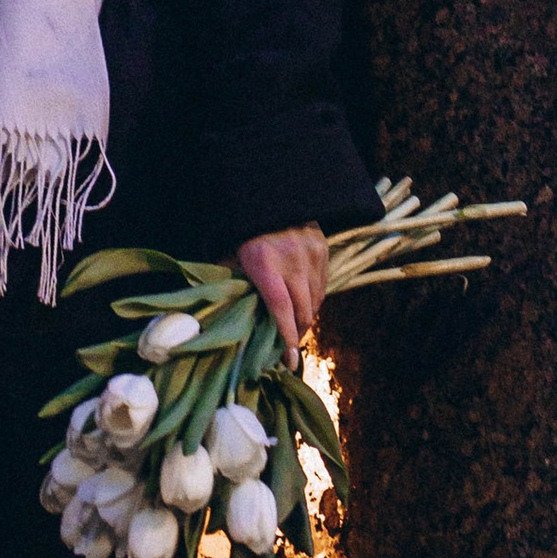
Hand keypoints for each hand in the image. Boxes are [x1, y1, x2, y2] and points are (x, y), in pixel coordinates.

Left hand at [238, 224, 326, 369]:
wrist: (268, 198)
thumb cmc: (244, 236)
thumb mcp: (233, 260)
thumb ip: (236, 289)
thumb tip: (234, 325)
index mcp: (264, 264)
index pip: (280, 308)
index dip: (285, 336)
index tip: (288, 359)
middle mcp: (292, 261)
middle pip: (301, 310)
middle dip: (296, 334)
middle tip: (288, 348)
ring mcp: (311, 255)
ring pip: (315, 302)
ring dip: (306, 319)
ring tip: (295, 328)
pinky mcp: (323, 250)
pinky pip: (322, 287)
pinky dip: (313, 301)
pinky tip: (303, 305)